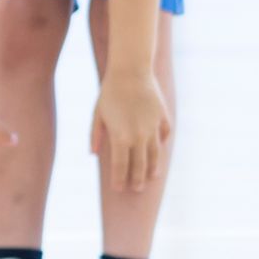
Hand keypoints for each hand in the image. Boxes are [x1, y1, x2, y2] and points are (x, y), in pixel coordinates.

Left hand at [91, 70, 171, 199]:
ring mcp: (153, 128)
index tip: (119, 188)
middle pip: (140, 165)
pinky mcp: (163, 117)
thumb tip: (93, 155)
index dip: (120, 180)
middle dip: (138, 180)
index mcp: (121, 137)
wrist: (131, 70)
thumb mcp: (97, 114)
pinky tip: (159, 150)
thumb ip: (96, 136)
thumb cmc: (110, 92)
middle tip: (137, 188)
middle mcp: (139, 136)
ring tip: (152, 176)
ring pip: (155, 154)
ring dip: (153, 168)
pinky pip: (164, 135)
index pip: (121, 167)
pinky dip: (162, 144)